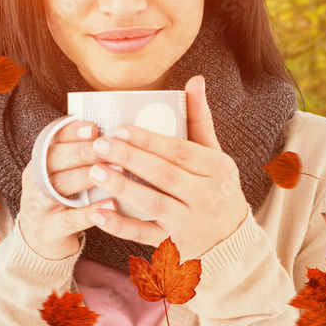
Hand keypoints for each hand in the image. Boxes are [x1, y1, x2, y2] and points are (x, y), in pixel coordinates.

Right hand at [19, 119, 116, 260]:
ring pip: (62, 186)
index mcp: (39, 162)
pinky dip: (90, 212)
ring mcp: (39, 206)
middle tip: (110, 148)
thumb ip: (80, 159)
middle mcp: (35, 181)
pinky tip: (111, 205)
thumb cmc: (62, 203)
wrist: (40, 242)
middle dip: (84, 151)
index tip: (94, 128)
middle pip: (55, 160)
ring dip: (90, 177)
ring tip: (117, 171)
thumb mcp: (64, 178)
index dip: (72, 132)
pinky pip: (69, 220)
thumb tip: (112, 137)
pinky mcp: (48, 230)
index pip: (52, 140)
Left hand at [86, 75, 249, 261]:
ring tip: (94, 171)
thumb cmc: (217, 188)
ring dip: (121, 188)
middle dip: (129, 159)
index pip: (180, 151)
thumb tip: (194, 79)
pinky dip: (119, 226)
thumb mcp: (216, 155)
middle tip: (99, 145)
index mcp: (217, 169)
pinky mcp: (175, 246)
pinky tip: (96, 212)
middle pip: (164, 175)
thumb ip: (200, 119)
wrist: (232, 241)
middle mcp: (206, 196)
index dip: (149, 140)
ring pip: (153, 204)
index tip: (120, 128)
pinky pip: (143, 235)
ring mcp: (190, 223)